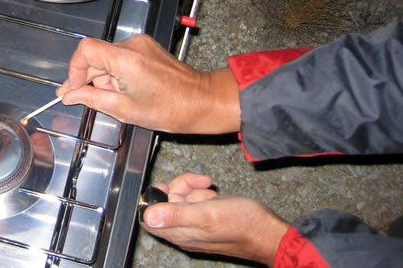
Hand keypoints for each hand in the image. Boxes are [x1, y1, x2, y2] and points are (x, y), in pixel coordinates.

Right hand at [55, 35, 240, 133]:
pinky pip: (120, 56)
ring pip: (106, 57)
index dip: (74, 69)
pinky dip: (115, 72)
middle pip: (95, 55)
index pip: (85, 50)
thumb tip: (70, 95)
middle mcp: (133, 45)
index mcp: (126, 60)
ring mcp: (141, 44)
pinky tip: (122, 90)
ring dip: (102, 77)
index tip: (74, 87)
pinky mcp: (146, 47)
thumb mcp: (125, 110)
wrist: (201, 102)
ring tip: (114, 98)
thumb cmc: (171, 109)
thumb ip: (92, 99)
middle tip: (77, 97)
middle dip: (86, 78)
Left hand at [142, 173, 289, 265]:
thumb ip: (176, 215)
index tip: (164, 187)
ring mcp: (196, 223)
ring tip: (211, 190)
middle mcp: (185, 231)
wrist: (267, 230)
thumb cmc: (242, 224)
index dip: (153, 201)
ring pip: (182, 198)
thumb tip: (148, 216)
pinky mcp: (207, 217)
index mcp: (180, 233)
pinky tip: (215, 194)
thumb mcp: (206, 215)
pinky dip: (204, 193)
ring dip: (195, 189)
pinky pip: (196, 200)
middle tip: (200, 183)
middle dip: (181, 187)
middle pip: (167, 203)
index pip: (150, 219)